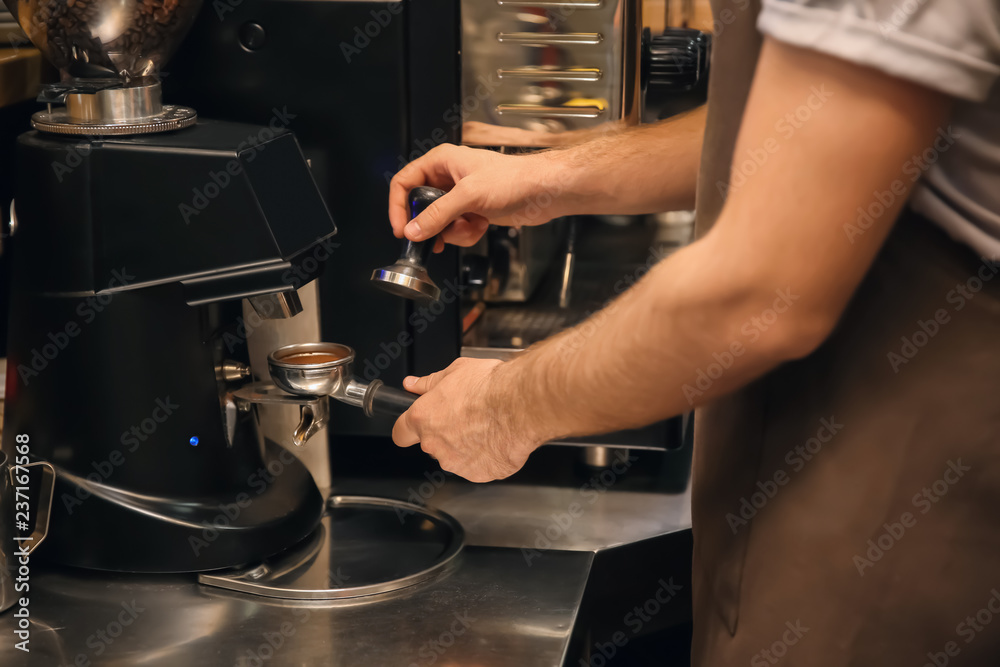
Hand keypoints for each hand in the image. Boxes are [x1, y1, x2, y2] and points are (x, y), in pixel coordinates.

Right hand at [388, 144, 567, 250]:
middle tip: (437, 236)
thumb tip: (414, 230)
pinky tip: (481, 226)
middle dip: (433, 225)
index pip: (404, 182)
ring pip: (439, 222)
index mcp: (441, 162)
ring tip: (470, 226)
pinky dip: (467, 233)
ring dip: (453, 231)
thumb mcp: (469, 196)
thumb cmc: (514, 179)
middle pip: (421, 207)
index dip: (398, 206)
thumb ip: (438, 214)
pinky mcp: (472, 211)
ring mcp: (460, 196)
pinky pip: (456, 229)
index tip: (401, 229)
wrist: (544, 192)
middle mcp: (448, 177)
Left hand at [391, 357, 547, 482]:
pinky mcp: (479, 474)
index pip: (400, 433)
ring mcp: (457, 463)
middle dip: (444, 433)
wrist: (521, 405)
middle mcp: (435, 444)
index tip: (414, 427)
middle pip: (431, 444)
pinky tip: (496, 438)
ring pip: (454, 456)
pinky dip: (485, 456)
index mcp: (423, 418)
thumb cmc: (491, 387)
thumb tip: (413, 384)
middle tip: (465, 416)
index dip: (407, 429)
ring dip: (465, 445)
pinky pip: (478, 466)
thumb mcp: (455, 371)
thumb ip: (429, 382)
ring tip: (486, 426)